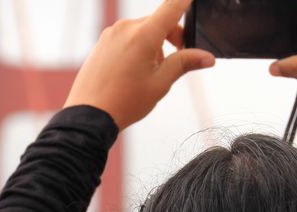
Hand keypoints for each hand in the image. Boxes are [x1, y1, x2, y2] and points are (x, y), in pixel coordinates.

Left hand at [63, 0, 214, 130]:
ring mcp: (112, 33)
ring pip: (143, 31)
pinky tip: (133, 72)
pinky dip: (137, 48)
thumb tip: (207, 57)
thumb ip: (184, 64)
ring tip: (149, 74)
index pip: (172, 7)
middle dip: (172, 39)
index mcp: (143, 36)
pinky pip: (128, 37)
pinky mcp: (103, 41)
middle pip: (159, 22)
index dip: (186, 1)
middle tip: (174, 63)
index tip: (192, 0)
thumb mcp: (160, 83)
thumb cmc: (123, 102)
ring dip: (154, 46)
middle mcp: (126, 28)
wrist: (90, 114)